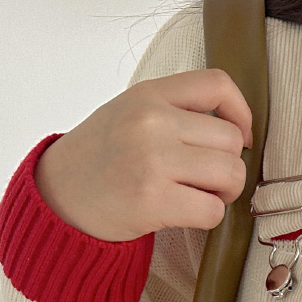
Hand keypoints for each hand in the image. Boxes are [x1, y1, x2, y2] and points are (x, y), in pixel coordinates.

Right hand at [33, 68, 253, 242]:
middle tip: (208, 179)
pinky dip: (209, 217)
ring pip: (231, 174)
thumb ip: (176, 110)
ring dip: (225, 192)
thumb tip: (236, 130)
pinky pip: (213, 210)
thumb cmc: (101, 159)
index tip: (241, 137)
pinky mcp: (154, 200)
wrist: (59, 197)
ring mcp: (152, 159)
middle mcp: (151, 121)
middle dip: (230, 165)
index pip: (218, 84)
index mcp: (149, 95)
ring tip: (201, 195)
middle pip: (232, 140)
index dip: (241, 114)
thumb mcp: (130, 113)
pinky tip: (186, 213)